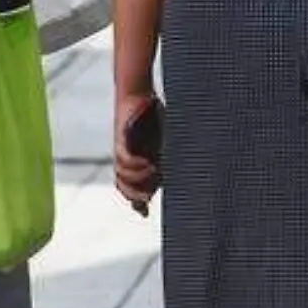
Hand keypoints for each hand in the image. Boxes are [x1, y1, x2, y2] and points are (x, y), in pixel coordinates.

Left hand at [113, 90, 159, 216]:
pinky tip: (147, 164)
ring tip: (152, 172)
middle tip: (147, 198)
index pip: (132, 189)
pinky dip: (133, 166)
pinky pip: (123, 159)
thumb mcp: (164, 140)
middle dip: (135, 196)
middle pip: (124, 187)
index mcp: (138, 162)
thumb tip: (187, 175)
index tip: (144, 212)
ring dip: (137, 179)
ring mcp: (122, 150)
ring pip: (121, 175)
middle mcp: (127, 159)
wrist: (141, 94)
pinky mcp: (120, 139)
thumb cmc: (154, 116)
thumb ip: (168, 159)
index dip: (137, 203)